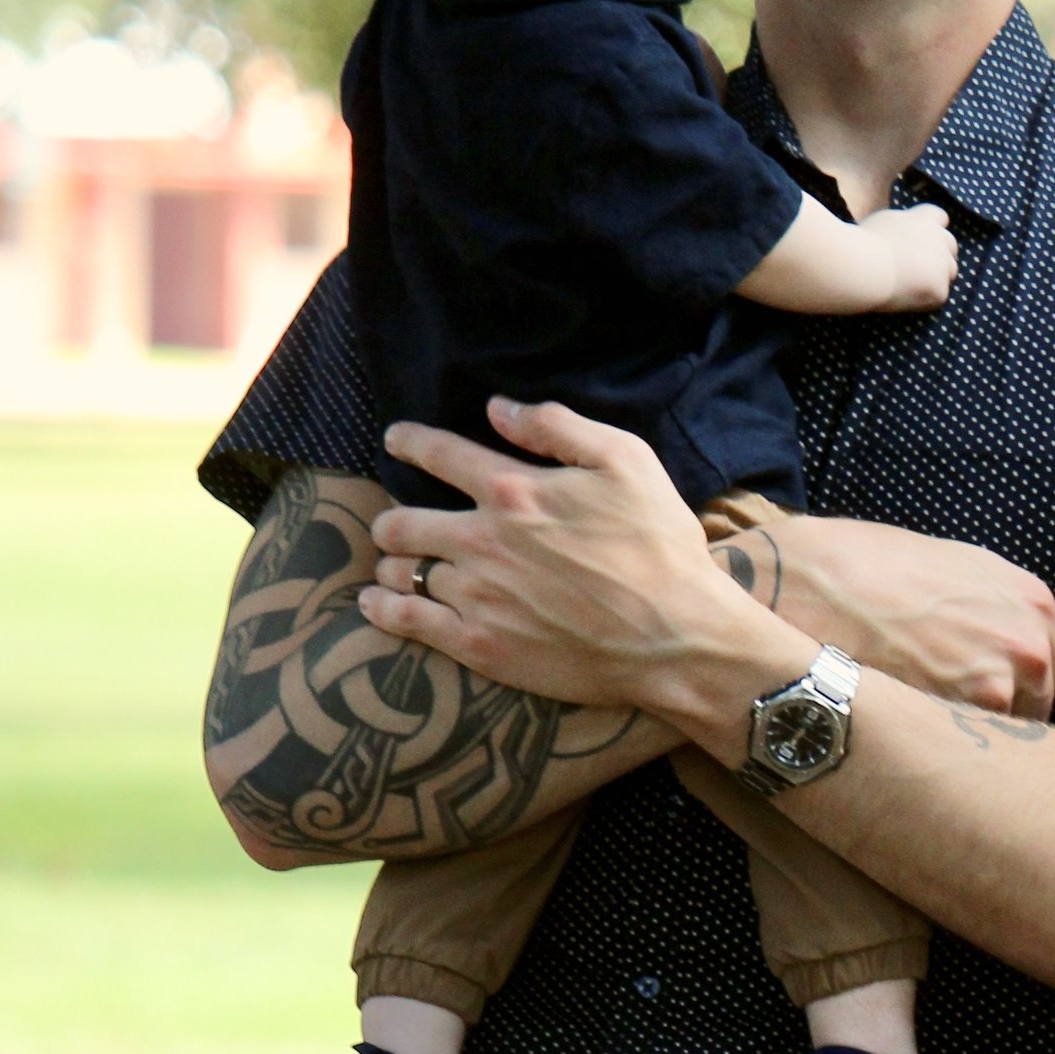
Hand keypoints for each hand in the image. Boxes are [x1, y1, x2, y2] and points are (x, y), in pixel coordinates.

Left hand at [361, 398, 784, 710]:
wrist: (675, 637)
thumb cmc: (660, 546)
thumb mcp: (626, 461)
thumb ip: (558, 427)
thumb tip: (499, 409)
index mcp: (513, 490)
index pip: (439, 454)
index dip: (409, 441)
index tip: (394, 440)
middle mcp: (481, 540)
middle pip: (402, 521)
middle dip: (391, 518)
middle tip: (396, 523)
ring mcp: (476, 596)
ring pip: (401, 571)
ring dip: (393, 564)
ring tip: (397, 566)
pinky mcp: (479, 645)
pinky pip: (408, 621)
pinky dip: (385, 608)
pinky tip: (379, 604)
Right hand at [766, 516, 1054, 716]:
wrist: (808, 582)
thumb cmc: (873, 565)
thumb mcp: (958, 564)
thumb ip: (1018, 604)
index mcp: (1033, 601)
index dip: (1024, 678)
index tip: (988, 678)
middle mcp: (1029, 645)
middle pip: (1041, 705)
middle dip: (1006, 706)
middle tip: (947, 695)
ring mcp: (1000, 685)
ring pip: (1007, 734)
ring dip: (974, 730)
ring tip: (922, 706)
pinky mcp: (963, 719)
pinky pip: (974, 749)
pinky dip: (948, 744)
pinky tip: (911, 720)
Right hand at [859, 204, 957, 311]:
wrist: (859, 267)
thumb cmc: (859, 245)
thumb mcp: (880, 224)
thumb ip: (899, 228)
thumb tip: (900, 236)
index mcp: (921, 219)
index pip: (939, 216)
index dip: (932, 229)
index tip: (922, 240)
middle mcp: (937, 237)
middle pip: (950, 245)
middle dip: (939, 255)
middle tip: (919, 269)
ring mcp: (942, 264)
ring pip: (949, 272)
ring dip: (935, 278)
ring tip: (908, 285)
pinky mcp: (939, 289)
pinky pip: (937, 296)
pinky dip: (923, 299)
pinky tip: (903, 298)